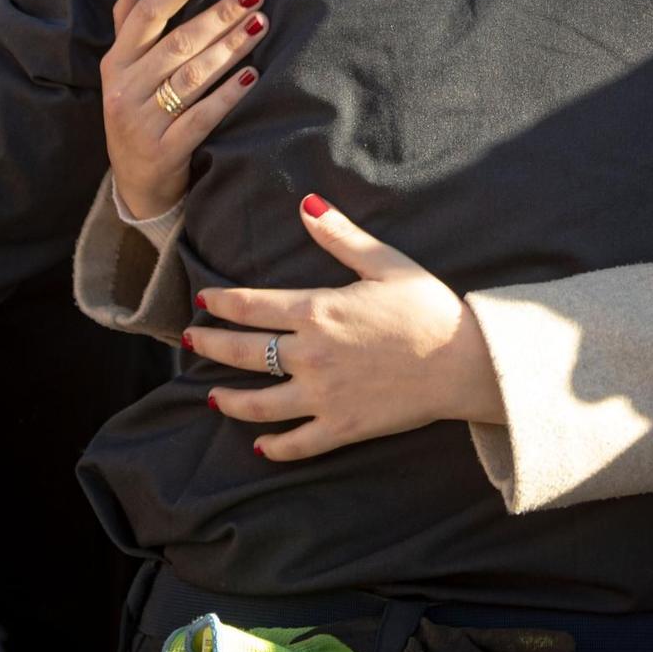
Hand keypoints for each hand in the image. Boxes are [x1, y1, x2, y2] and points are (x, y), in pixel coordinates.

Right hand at [102, 0, 266, 218]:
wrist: (136, 184)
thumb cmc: (136, 113)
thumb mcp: (123, 71)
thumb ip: (129, 22)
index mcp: (115, 62)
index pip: (145, 15)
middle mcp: (123, 89)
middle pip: (177, 43)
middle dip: (219, 15)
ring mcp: (142, 122)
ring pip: (192, 76)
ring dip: (230, 48)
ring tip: (261, 25)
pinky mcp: (164, 151)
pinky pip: (201, 117)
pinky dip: (227, 95)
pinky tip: (252, 76)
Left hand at [190, 195, 505, 460]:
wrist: (463, 362)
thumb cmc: (428, 308)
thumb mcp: (385, 263)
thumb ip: (340, 236)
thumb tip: (305, 205)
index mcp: (318, 311)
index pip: (251, 306)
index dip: (220, 302)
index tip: (201, 300)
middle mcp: (310, 355)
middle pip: (243, 352)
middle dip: (210, 344)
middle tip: (190, 340)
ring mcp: (323, 395)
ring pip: (259, 403)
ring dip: (229, 399)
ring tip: (211, 395)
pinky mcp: (342, 427)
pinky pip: (298, 443)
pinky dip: (275, 446)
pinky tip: (261, 445)